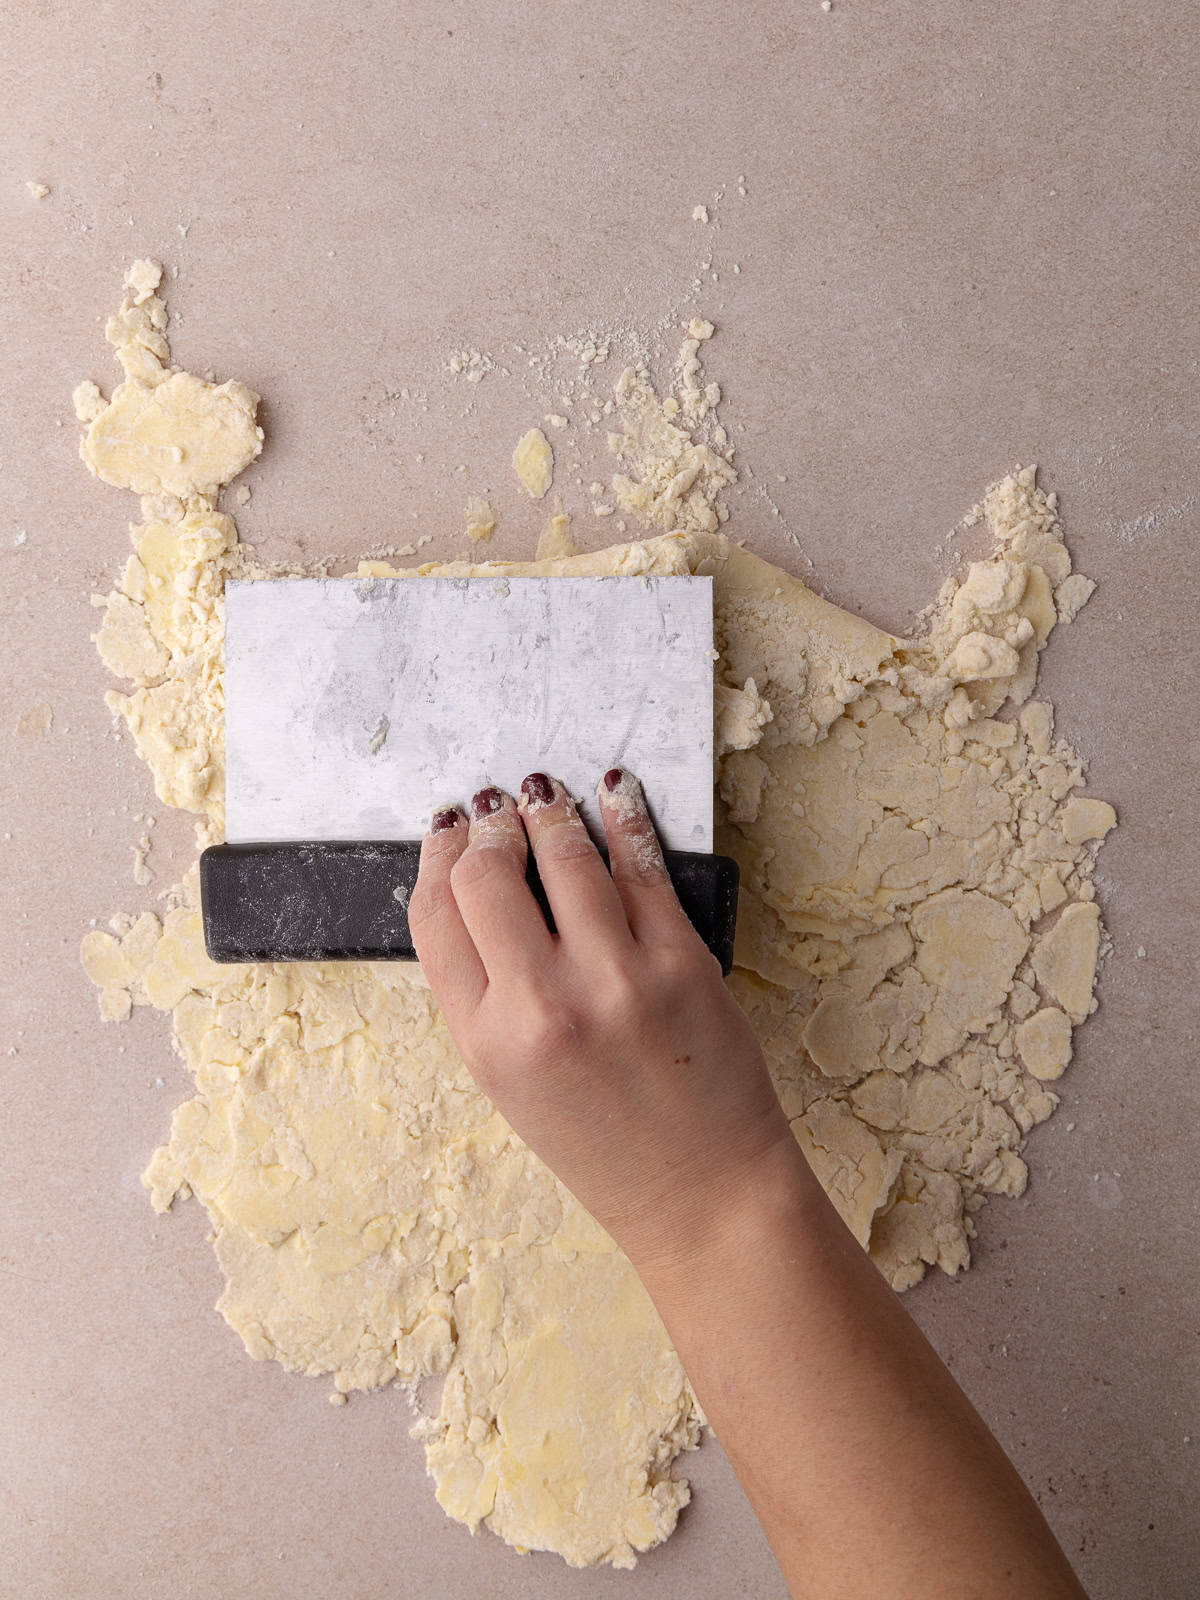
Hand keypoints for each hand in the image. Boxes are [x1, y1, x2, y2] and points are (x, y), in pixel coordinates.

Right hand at [407, 768, 793, 1269]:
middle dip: (488, 828)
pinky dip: (624, 817)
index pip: (435, 916)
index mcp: (486, 1041)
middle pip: (486, 874)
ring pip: (563, 854)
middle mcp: (542, 1006)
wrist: (702, 1194)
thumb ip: (484, 996)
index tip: (446, 831)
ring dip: (549, 811)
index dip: (436, 858)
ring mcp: (615, 980)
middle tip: (498, 812)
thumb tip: (470, 896)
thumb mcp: (510, 1085)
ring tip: (546, 797)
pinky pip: (642, 867)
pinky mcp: (681, 963)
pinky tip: (614, 794)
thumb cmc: (607, 1146)